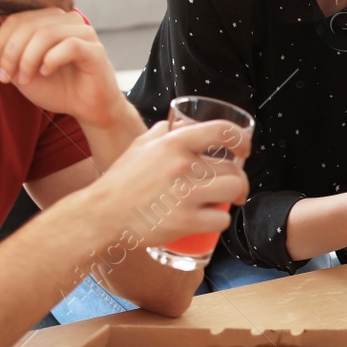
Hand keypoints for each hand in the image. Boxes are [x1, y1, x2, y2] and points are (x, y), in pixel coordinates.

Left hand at [0, 9, 126, 127]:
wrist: (88, 109)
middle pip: (28, 25)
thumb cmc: (58, 88)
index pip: (16, 20)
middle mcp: (67, 20)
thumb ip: (1, 55)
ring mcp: (84, 32)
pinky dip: (50, 60)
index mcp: (49, 20)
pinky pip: (68, 46)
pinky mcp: (95, 49)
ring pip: (45, 33)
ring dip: (27, 59)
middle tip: (3, 76)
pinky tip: (45, 73)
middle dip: (10, 52)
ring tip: (24, 79)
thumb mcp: (21, 72)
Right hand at [90, 120, 249, 247]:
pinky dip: (220, 222)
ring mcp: (185, 194)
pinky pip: (221, 220)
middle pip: (233, 169)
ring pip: (233, 191)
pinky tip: (210, 220)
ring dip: (234, 199)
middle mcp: (182, 165)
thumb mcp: (139, 147)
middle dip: (239, 180)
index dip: (241, 139)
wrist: (101, 215)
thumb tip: (174, 124)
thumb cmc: (120, 182)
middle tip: (233, 189)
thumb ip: (160, 133)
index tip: (244, 149)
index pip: (222, 131)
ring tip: (225, 202)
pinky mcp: (185, 221)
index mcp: (173, 143)